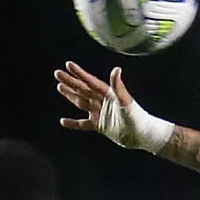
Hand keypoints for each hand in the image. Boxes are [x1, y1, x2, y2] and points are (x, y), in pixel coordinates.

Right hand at [54, 63, 171, 150]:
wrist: (142, 135)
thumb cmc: (137, 118)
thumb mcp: (126, 102)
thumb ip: (119, 87)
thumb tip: (116, 69)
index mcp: (108, 94)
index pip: (90, 82)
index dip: (79, 74)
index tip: (68, 64)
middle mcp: (103, 101)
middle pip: (83, 90)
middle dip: (70, 82)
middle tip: (57, 73)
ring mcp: (100, 113)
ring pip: (81, 102)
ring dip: (70, 95)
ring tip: (59, 87)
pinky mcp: (100, 126)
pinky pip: (83, 124)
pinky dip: (73, 123)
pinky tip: (63, 121)